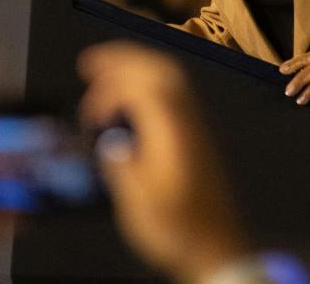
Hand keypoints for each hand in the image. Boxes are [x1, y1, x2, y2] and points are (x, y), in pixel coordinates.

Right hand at [78, 44, 248, 278]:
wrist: (218, 251)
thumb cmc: (179, 230)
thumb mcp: (139, 203)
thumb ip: (121, 165)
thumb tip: (111, 141)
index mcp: (173, 131)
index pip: (140, 86)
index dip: (109, 89)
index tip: (91, 115)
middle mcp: (188, 121)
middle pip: (160, 68)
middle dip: (123, 58)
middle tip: (91, 63)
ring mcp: (197, 128)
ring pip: (171, 78)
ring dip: (137, 68)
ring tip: (108, 73)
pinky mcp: (198, 138)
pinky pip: (175, 94)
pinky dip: (149, 85)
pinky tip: (132, 101)